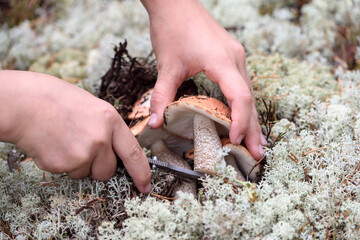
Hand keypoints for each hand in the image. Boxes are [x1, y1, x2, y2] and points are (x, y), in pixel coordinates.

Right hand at [0, 71, 150, 192]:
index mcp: (111, 121)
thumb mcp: (94, 108)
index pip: (134, 154)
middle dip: (98, 167)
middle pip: (108, 171)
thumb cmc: (58, 101)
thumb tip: (115, 152)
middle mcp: (100, 139)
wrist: (24, 102)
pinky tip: (52, 144)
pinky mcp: (62, 164)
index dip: (142, 173)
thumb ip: (109, 130)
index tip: (145, 185)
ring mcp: (82, 153)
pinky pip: (67, 173)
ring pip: (86, 174)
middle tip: (81, 147)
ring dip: (77, 164)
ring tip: (63, 140)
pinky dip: (60, 163)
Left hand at [141, 0, 265, 159]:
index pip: (239, 96)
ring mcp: (236, 56)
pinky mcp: (231, 56)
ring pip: (248, 92)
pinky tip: (241, 118)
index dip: (239, 121)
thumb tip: (155, 124)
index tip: (233, 142)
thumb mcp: (166, 65)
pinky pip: (241, 85)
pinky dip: (243, 105)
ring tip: (253, 143)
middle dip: (253, 128)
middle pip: (250, 99)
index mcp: (222, 60)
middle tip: (257, 154)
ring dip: (250, 118)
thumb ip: (161, 96)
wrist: (175, 2)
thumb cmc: (172, 28)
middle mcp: (235, 59)